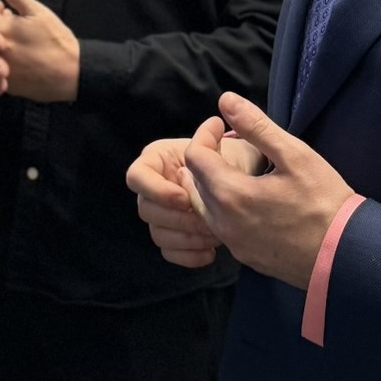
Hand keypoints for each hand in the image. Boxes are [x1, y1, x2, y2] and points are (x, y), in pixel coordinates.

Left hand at [0, 0, 79, 102]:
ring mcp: (0, 71)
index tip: (4, 8)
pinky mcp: (8, 86)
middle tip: (10, 21)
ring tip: (16, 39)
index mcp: (1, 31)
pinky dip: (2, 63)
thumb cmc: (57, 40)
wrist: (73, 74)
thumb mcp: (39, 12)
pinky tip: (18, 57)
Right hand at [127, 132, 266, 268]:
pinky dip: (189, 255)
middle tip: (207, 222)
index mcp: (156, 160)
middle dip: (178, 219)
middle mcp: (152, 187)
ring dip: (186, 238)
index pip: (136, 176)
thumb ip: (214, 140)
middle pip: (146, 210)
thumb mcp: (224, 148)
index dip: (157, 190)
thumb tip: (215, 125)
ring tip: (214, 235)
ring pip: (157, 233)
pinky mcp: (171, 235)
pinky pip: (168, 252)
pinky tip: (211, 253)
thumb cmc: (230, 160)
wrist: (243, 183)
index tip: (185, 198)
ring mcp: (160, 213)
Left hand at [180, 92, 353, 289]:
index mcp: (231, 195)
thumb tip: (226, 100)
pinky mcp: (245, 256)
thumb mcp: (295, 155)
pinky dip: (224, 207)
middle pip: (194, 183)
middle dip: (206, 158)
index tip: (221, 125)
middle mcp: (224, 223)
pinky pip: (221, 227)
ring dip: (212, 184)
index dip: (205, 135)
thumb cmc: (325, 201)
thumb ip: (256, 126)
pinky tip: (248, 199)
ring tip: (237, 169)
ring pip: (204, 207)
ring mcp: (233, 244)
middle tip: (228, 145)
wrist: (346, 254)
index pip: (195, 157)